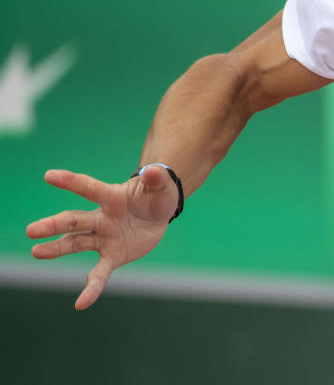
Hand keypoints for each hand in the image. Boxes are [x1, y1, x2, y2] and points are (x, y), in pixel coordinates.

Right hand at [25, 166, 179, 309]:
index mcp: (112, 197)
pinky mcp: (111, 256)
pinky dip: (92, 288)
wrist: (158, 215)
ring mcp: (104, 237)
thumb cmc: (156, 196)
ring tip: (36, 252)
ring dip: (57, 249)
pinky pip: (99, 273)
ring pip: (76, 243)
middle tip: (31, 230)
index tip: (49, 175)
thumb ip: (157, 179)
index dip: (71, 182)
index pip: (90, 188)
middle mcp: (102, 218)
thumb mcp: (162, 186)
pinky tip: (81, 303)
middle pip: (75, 220)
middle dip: (54, 225)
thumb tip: (154, 170)